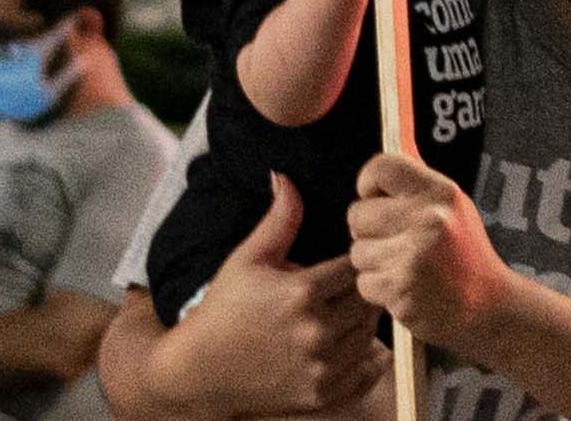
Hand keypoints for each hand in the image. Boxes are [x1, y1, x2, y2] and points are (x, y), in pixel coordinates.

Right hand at [162, 175, 386, 415]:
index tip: (344, 263)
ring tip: (342, 313)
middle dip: (361, 290)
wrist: (201, 370)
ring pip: (370, 334)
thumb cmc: (223, 310)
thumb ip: (278, 220)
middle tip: (346, 289)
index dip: (353, 261)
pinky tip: (343, 343)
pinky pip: (365, 369)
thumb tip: (284, 178)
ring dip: (362, 322)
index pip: (355, 266)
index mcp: (301, 292)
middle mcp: (316, 330)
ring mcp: (321, 366)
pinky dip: (363, 356)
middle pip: (368, 300)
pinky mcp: (322, 393)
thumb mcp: (247, 259)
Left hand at [349, 153, 515, 351]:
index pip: (381, 168)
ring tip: (407, 269)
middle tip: (398, 243)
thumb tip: (377, 173)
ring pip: (358, 251)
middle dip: (369, 231)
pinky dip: (379, 289)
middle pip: (358, 214)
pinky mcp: (400, 289)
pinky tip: (406, 289)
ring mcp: (413, 256)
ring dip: (375, 264)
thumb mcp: (453, 210)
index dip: (369, 184)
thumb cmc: (466, 257)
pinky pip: (365, 282)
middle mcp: (428, 220)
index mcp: (441, 193)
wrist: (489, 308)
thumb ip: (416, 189)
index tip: (376, 199)